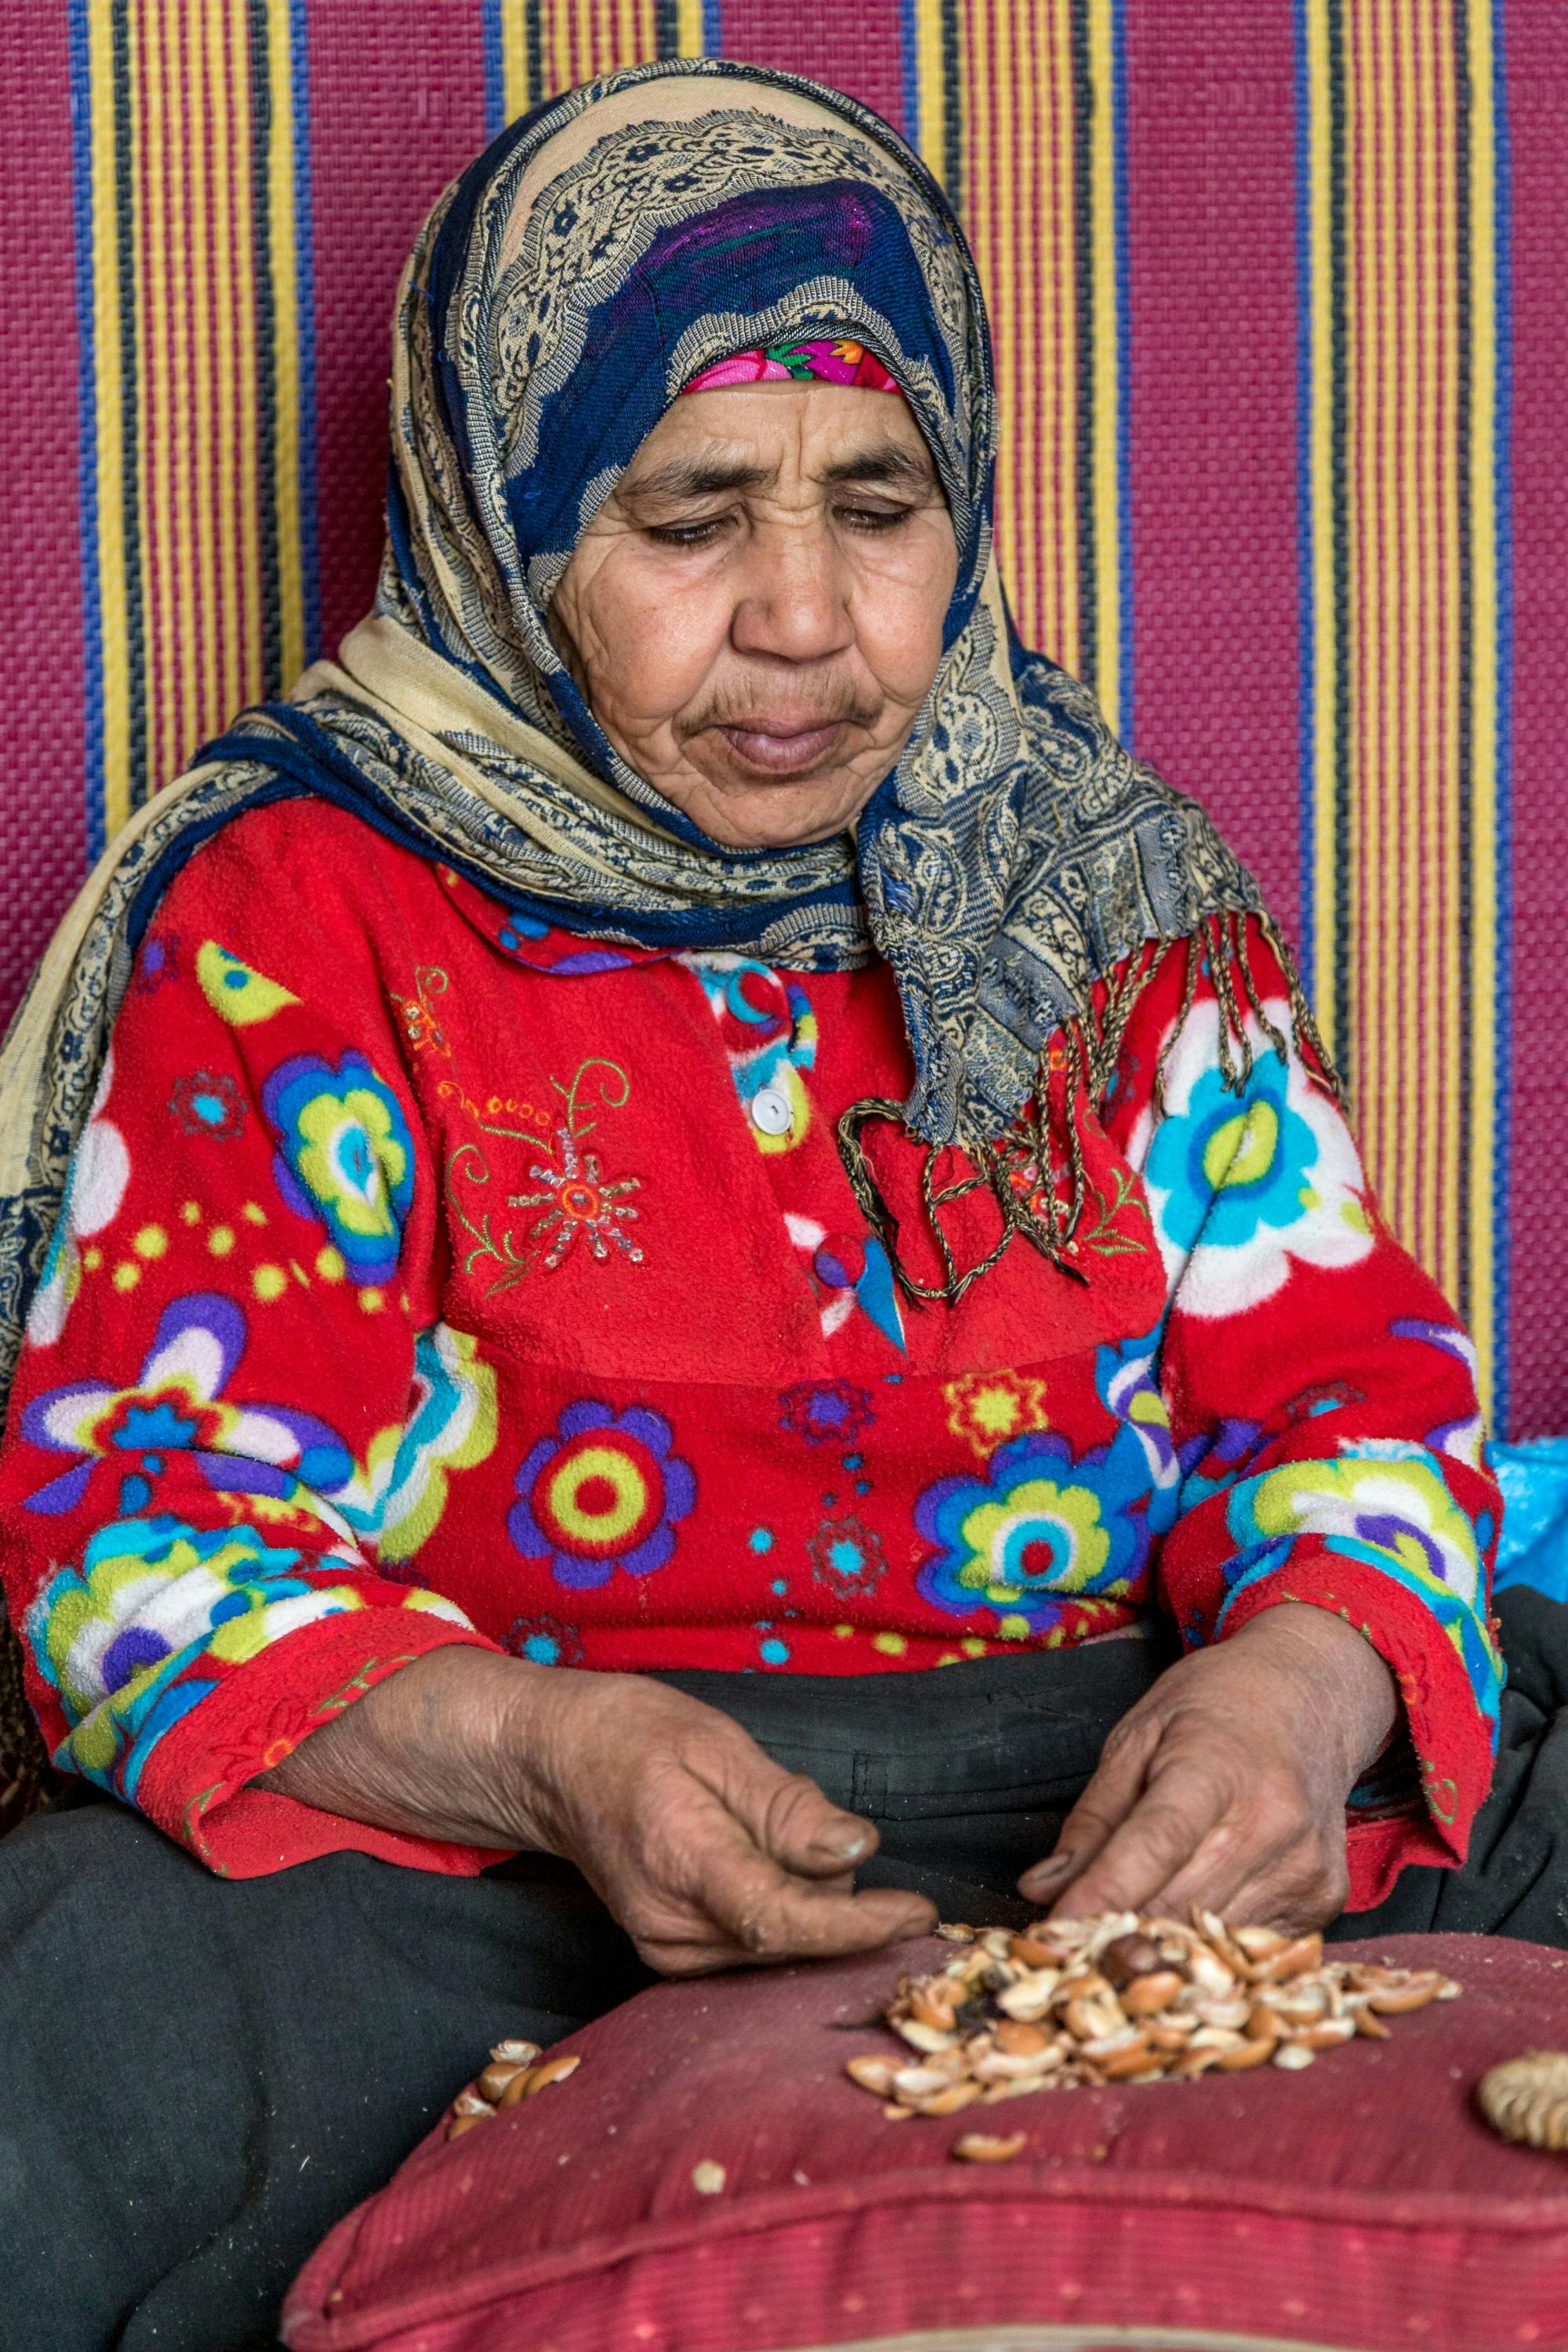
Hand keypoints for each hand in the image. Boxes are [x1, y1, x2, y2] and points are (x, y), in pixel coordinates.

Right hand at [258, 1648, 934, 1974]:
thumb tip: (859, 1851)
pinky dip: (777, 1899)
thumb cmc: (632, 1738)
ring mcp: (669, 1951)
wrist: (554, 1763)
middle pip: (796, 1932)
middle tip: (789, 1805)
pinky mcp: (675, 1957)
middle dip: (827, 1878)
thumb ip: (786, 1806)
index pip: (785, 1920)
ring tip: (753, 1819)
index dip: (860, 1925)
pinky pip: (758, 1939)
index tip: (919, 1913)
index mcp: (682, 1864)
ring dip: (800, 1887)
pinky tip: (749, 1851)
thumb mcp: (715, 1744)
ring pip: (782, 1937)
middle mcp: (672, 1928)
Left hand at [1016, 1604, 1398, 1931]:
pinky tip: (1189, 1917)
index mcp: (1216, 1767)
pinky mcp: (1324, 1899)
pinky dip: (1209, 1945)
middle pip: (1179, 1905)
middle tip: (1069, 1948)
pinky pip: (1251, 1946)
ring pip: (1213, 1939)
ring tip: (1124, 1936)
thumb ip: (1092, 1818)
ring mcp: (1305, 1866)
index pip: (1155, 1844)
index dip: (1102, 1895)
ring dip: (1160, 1948)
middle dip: (1117, 1933)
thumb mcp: (1137, 1737)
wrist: (1311, 1698)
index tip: (1054, 1933)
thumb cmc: (1214, 1708)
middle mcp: (1272, 1821)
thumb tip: (1043, 1889)